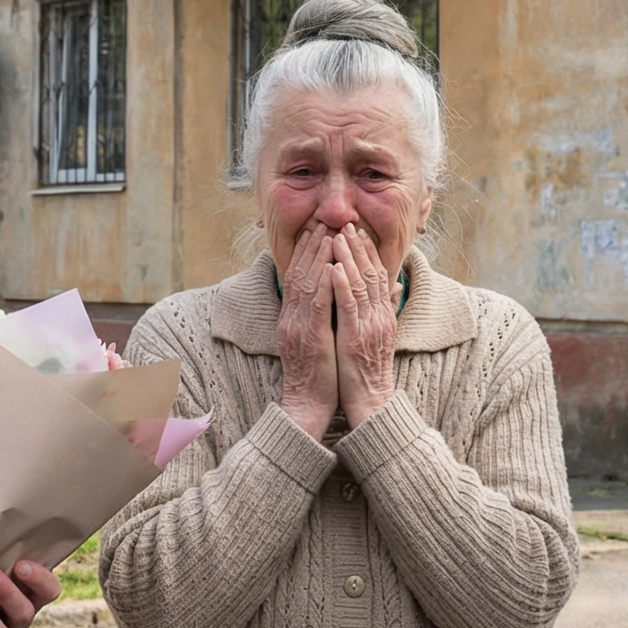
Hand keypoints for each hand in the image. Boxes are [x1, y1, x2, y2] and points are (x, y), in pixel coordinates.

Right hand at [276, 220, 337, 439]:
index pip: (298, 277)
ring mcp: (299, 326)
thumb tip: (334, 297)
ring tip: (329, 234)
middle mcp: (292, 318)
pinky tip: (332, 266)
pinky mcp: (311, 337)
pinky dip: (324, 282)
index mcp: (293, 318)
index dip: (308, 253)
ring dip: (319, 257)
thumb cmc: (318, 376)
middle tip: (323, 222)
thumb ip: (324, 317)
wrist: (306, 405)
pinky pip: (317, 304)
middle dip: (312, 246)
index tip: (318, 231)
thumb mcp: (319, 341)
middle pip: (300, 273)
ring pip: (307, 283)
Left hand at [329, 225, 397, 428]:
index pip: (377, 275)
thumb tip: (391, 287)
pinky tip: (334, 268)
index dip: (367, 252)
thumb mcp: (378, 336)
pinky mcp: (356, 337)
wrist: (371, 402)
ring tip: (337, 236)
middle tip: (346, 224)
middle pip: (370, 273)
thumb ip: (383, 310)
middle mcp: (379, 316)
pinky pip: (349, 305)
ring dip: (348, 258)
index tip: (357, 232)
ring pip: (360, 283)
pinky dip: (342, 284)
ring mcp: (369, 325)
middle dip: (357, 247)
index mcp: (383, 315)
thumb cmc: (368, 371)